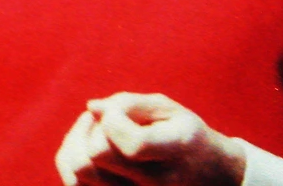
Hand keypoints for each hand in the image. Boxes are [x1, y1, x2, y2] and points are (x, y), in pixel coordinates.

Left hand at [55, 93, 246, 185]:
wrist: (209, 178)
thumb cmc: (184, 136)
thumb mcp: (169, 110)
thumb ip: (129, 104)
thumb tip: (92, 108)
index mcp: (177, 152)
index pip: (130, 144)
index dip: (113, 119)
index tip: (119, 111)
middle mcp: (157, 184)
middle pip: (95, 158)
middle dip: (91, 129)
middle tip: (105, 119)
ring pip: (77, 174)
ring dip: (77, 144)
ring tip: (96, 133)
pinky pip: (75, 184)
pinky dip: (72, 161)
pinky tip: (89, 149)